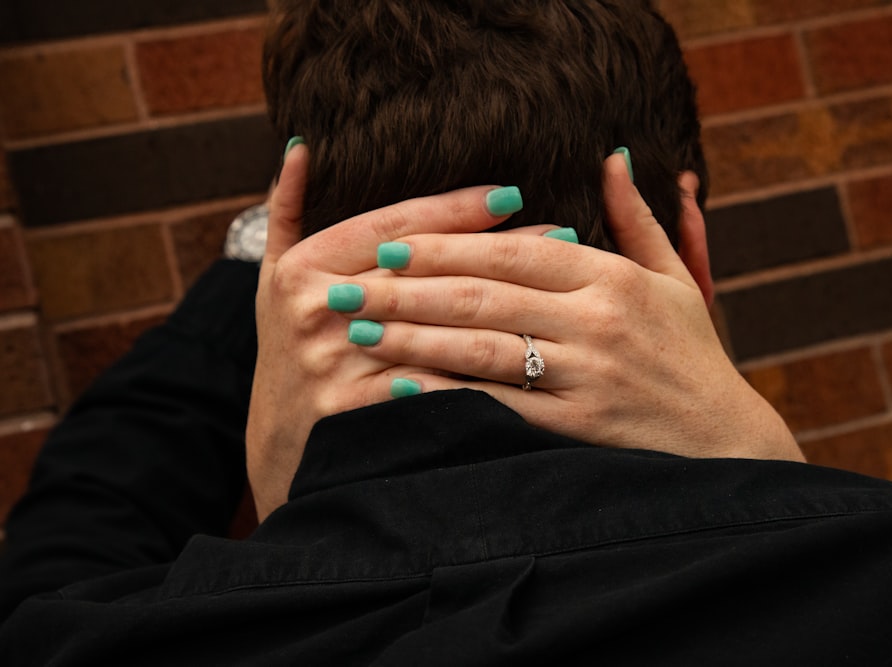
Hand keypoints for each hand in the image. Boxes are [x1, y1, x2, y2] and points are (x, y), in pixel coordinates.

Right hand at [246, 142, 539, 519]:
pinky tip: (529, 356)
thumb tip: (302, 146)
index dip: (456, 209)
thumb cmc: (287, 347)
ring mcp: (336, 362)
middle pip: (425, 272)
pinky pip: (430, 386)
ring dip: (504, 308)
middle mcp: (319, 310)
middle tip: (561, 230)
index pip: (395, 228)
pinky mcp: (354, 410)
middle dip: (498, 251)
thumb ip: (286, 210)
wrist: (276, 442)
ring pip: (435, 328)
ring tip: (560, 289)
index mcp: (305, 267)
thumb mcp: (273, 277)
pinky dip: (479, 371)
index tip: (512, 194)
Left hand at [340, 153, 803, 461]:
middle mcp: (598, 320)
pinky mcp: (580, 424)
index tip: (390, 242)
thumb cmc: (694, 356)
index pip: (514, 250)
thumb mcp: (675, 279)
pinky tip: (402, 389)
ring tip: (361, 330)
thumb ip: (638, 219)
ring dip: (414, 337)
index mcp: (613, 277)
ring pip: (485, 347)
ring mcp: (588, 373)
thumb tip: (613, 157)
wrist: (728, 441)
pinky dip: (449, 396)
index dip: (447, 244)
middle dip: (408, 288)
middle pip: (485, 295)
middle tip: (348, 285)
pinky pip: (501, 405)